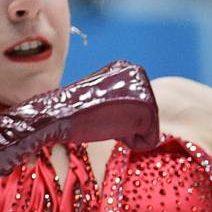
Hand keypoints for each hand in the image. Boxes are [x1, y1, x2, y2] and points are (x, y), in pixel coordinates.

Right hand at [31, 59, 160, 150]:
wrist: (61, 115)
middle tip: (105, 121)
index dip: (119, 117)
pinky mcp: (148, 109)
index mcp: (125, 67)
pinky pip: (150, 139)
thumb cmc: (76, 112)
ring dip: (128, 134)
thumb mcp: (98, 99)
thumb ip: (116, 101)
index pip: (137, 103)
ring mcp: (144, 89)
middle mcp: (138, 73)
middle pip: (146, 115)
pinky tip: (116, 134)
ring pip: (147, 128)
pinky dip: (134, 143)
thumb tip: (128, 116)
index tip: (101, 115)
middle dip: (127, 125)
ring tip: (107, 125)